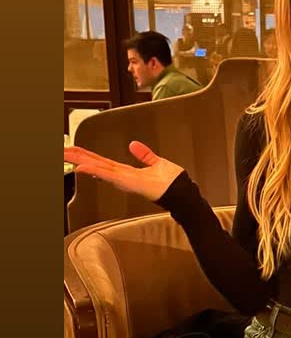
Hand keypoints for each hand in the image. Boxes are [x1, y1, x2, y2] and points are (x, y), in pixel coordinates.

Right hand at [63, 141, 183, 201]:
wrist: (182, 192)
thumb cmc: (172, 182)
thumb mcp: (156, 162)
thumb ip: (144, 155)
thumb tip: (133, 145)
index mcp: (126, 171)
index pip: (102, 162)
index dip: (87, 155)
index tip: (73, 149)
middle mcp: (122, 176)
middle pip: (95, 164)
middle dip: (78, 157)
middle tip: (61, 150)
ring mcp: (124, 180)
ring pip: (98, 168)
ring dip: (81, 161)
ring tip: (66, 154)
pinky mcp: (129, 182)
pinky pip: (109, 175)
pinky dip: (95, 171)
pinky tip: (83, 167)